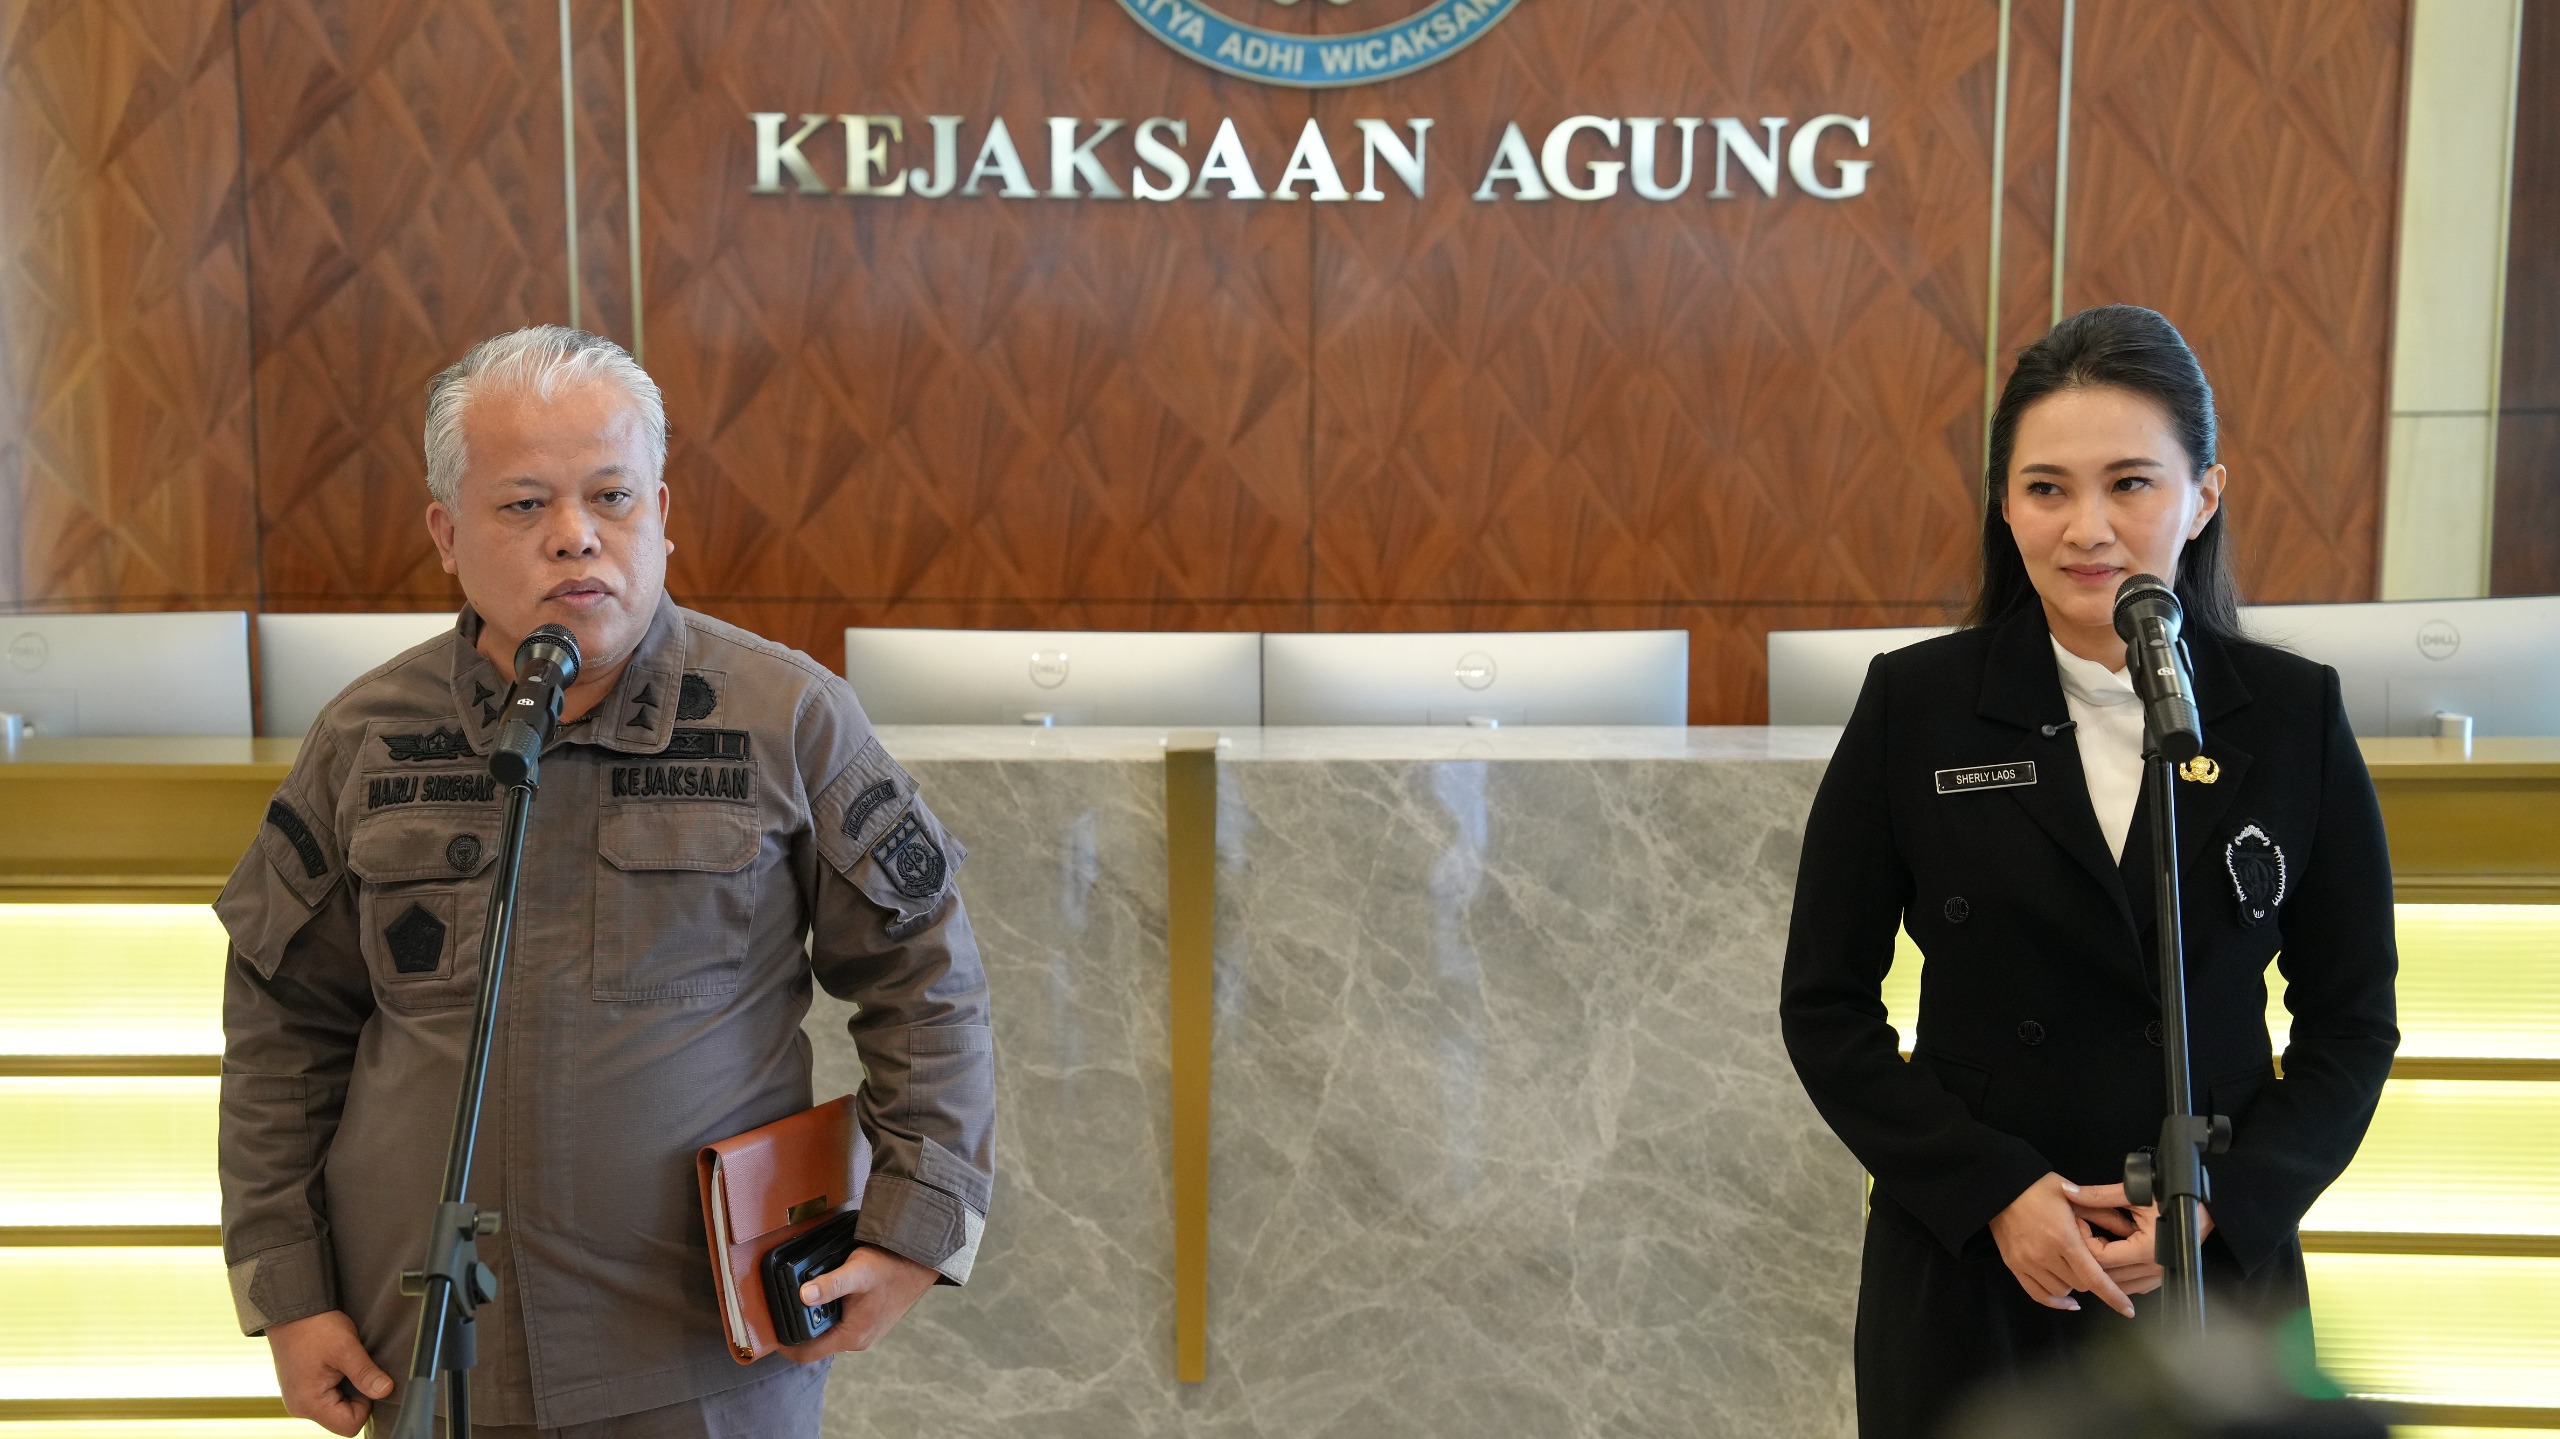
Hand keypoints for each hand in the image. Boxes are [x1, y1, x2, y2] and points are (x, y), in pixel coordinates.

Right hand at [265, 1310, 392, 1435]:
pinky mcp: (302, 1390)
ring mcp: (300, 1400)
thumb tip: (386, 1391)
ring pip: (337, 1408)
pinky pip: (328, 1398)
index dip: (365, 1405)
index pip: (349, 1425)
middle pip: (343, 1418)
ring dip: (347, 1389)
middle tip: (352, 1368)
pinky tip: (335, 1366)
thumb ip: (366, 1373)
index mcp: (309, 1403)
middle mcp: (300, 1407)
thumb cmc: (315, 1327)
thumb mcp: (346, 1348)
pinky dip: (337, 1384)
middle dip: (356, 1396)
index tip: (364, 1379)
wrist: (292, 1312)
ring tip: (342, 1365)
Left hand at [779, 1246, 939, 1362]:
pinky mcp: (869, 1320)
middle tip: (781, 1304)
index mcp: (851, 1335)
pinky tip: (827, 1291)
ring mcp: (864, 1330)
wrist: (921, 1261)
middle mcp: (857, 1338)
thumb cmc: (893, 1266)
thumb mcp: (858, 1271)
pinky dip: (828, 1310)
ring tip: (801, 1295)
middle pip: (815, 1342)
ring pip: (828, 1331)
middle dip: (797, 1326)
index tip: (769, 1330)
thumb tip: (802, 1295)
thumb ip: (830, 1284)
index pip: (807, 1354)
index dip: (785, 1345)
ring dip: (813, 1317)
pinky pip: (840, 1321)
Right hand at [1987, 1173, 2135, 1316]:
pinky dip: (2054, 1300)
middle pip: (2080, 1285)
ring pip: (2061, 1291)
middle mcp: (2045, 1256)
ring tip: (2073, 1268)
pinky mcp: (2014, 1266)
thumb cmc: (2037, 1186)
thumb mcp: (2072, 1194)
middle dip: (2091, 1278)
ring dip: (2073, 1285)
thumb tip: (2127, 1228)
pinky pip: (2038, 1294)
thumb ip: (2099, 1213)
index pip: (2093, 1277)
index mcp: (2064, 1239)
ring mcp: (2027, 1263)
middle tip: (2092, 1261)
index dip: (2113, 1296)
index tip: (2128, 1310)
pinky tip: (2066, 1299)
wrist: (1999, 1186)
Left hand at [2068, 1185, 2215, 1297]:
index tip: (2077, 1223)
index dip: (2083, 1241)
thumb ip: (2100, 1195)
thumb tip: (2068, 1191)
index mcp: (2146, 1250)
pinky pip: (2132, 1285)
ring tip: (2092, 1243)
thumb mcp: (2137, 1193)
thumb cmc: (2173, 1197)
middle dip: (2087, 1256)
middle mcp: (2153, 1269)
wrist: (2205, 1208)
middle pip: (2105, 1274)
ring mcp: (2159, 1276)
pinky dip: (2117, 1275)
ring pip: (2118, 1284)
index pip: (2100, 1258)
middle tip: (2077, 1234)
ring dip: (2101, 1269)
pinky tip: (2110, 1258)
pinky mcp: (2162, 1278)